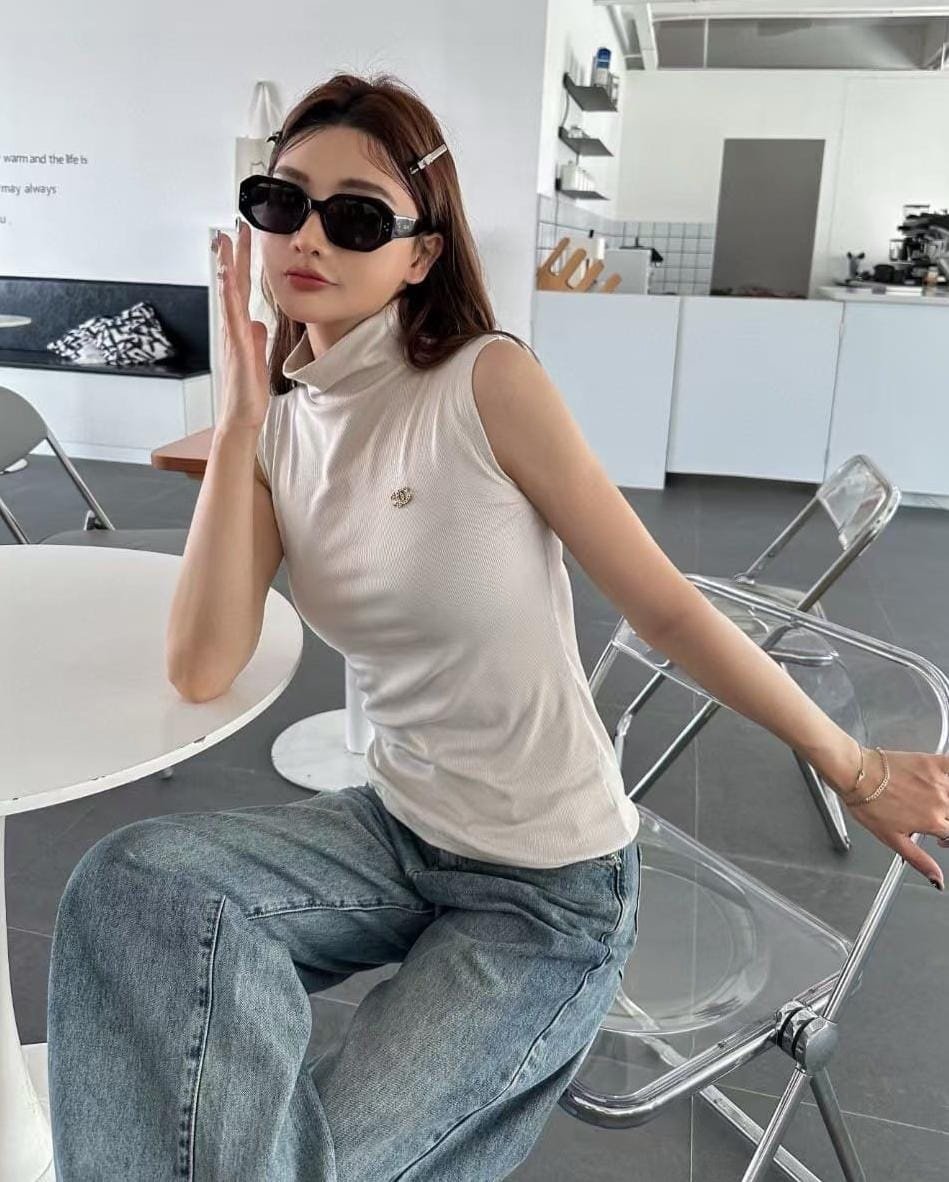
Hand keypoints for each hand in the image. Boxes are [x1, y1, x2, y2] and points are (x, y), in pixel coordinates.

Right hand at [212, 219, 270, 431]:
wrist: (242, 416)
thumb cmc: (248, 391)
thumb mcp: (258, 357)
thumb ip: (257, 337)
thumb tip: (258, 323)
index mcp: (242, 328)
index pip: (243, 288)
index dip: (244, 263)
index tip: (244, 239)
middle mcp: (234, 327)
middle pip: (234, 284)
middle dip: (234, 255)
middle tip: (233, 226)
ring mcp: (233, 335)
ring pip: (229, 294)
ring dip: (227, 266)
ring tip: (224, 240)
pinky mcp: (236, 346)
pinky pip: (231, 316)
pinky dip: (228, 295)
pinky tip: (227, 276)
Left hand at [835, 746, 948, 888]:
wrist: (858, 776)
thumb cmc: (869, 805)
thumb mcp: (893, 840)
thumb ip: (919, 860)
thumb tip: (937, 880)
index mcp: (932, 821)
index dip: (948, 840)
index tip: (940, 839)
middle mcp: (940, 801)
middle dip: (948, 822)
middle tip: (935, 821)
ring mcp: (938, 781)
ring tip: (939, 804)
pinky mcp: (932, 763)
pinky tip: (945, 782)